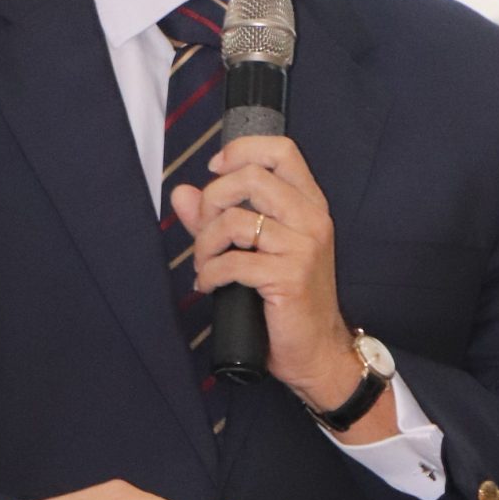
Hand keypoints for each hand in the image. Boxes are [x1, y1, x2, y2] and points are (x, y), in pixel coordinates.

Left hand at [170, 137, 368, 415]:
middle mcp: (312, 219)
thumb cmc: (287, 298)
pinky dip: (209, 273)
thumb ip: (217, 217)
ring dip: (205, 244)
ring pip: (235, 221)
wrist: (317, 349)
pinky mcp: (289, 277)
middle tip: (205, 229)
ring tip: (205, 264)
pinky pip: (232, 262)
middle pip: (251, 176)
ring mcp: (304, 247)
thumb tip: (181, 193)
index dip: (241, 151)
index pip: (282, 150)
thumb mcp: (256, 250)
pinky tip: (209, 284)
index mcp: (310, 204)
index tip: (215, 171)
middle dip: (213, 200)